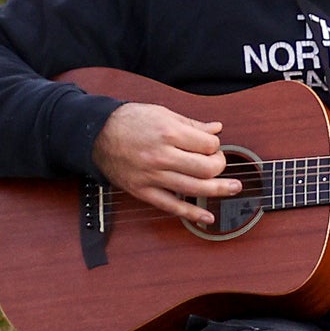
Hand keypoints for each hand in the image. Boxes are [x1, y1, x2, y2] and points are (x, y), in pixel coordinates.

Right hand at [94, 100, 235, 226]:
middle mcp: (161, 155)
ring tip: (233, 188)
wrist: (96, 134)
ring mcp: (152, 175)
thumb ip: (191, 124)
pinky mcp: (143, 190)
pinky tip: (207, 217)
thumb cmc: (129, 121)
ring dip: (218, 190)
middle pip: (205, 168)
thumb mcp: (161, 113)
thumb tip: (216, 128)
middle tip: (218, 163)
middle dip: (219, 166)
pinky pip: (171, 206)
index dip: (215, 145)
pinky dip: (192, 214)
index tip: (211, 145)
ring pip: (194, 188)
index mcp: (168, 132)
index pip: (208, 144)